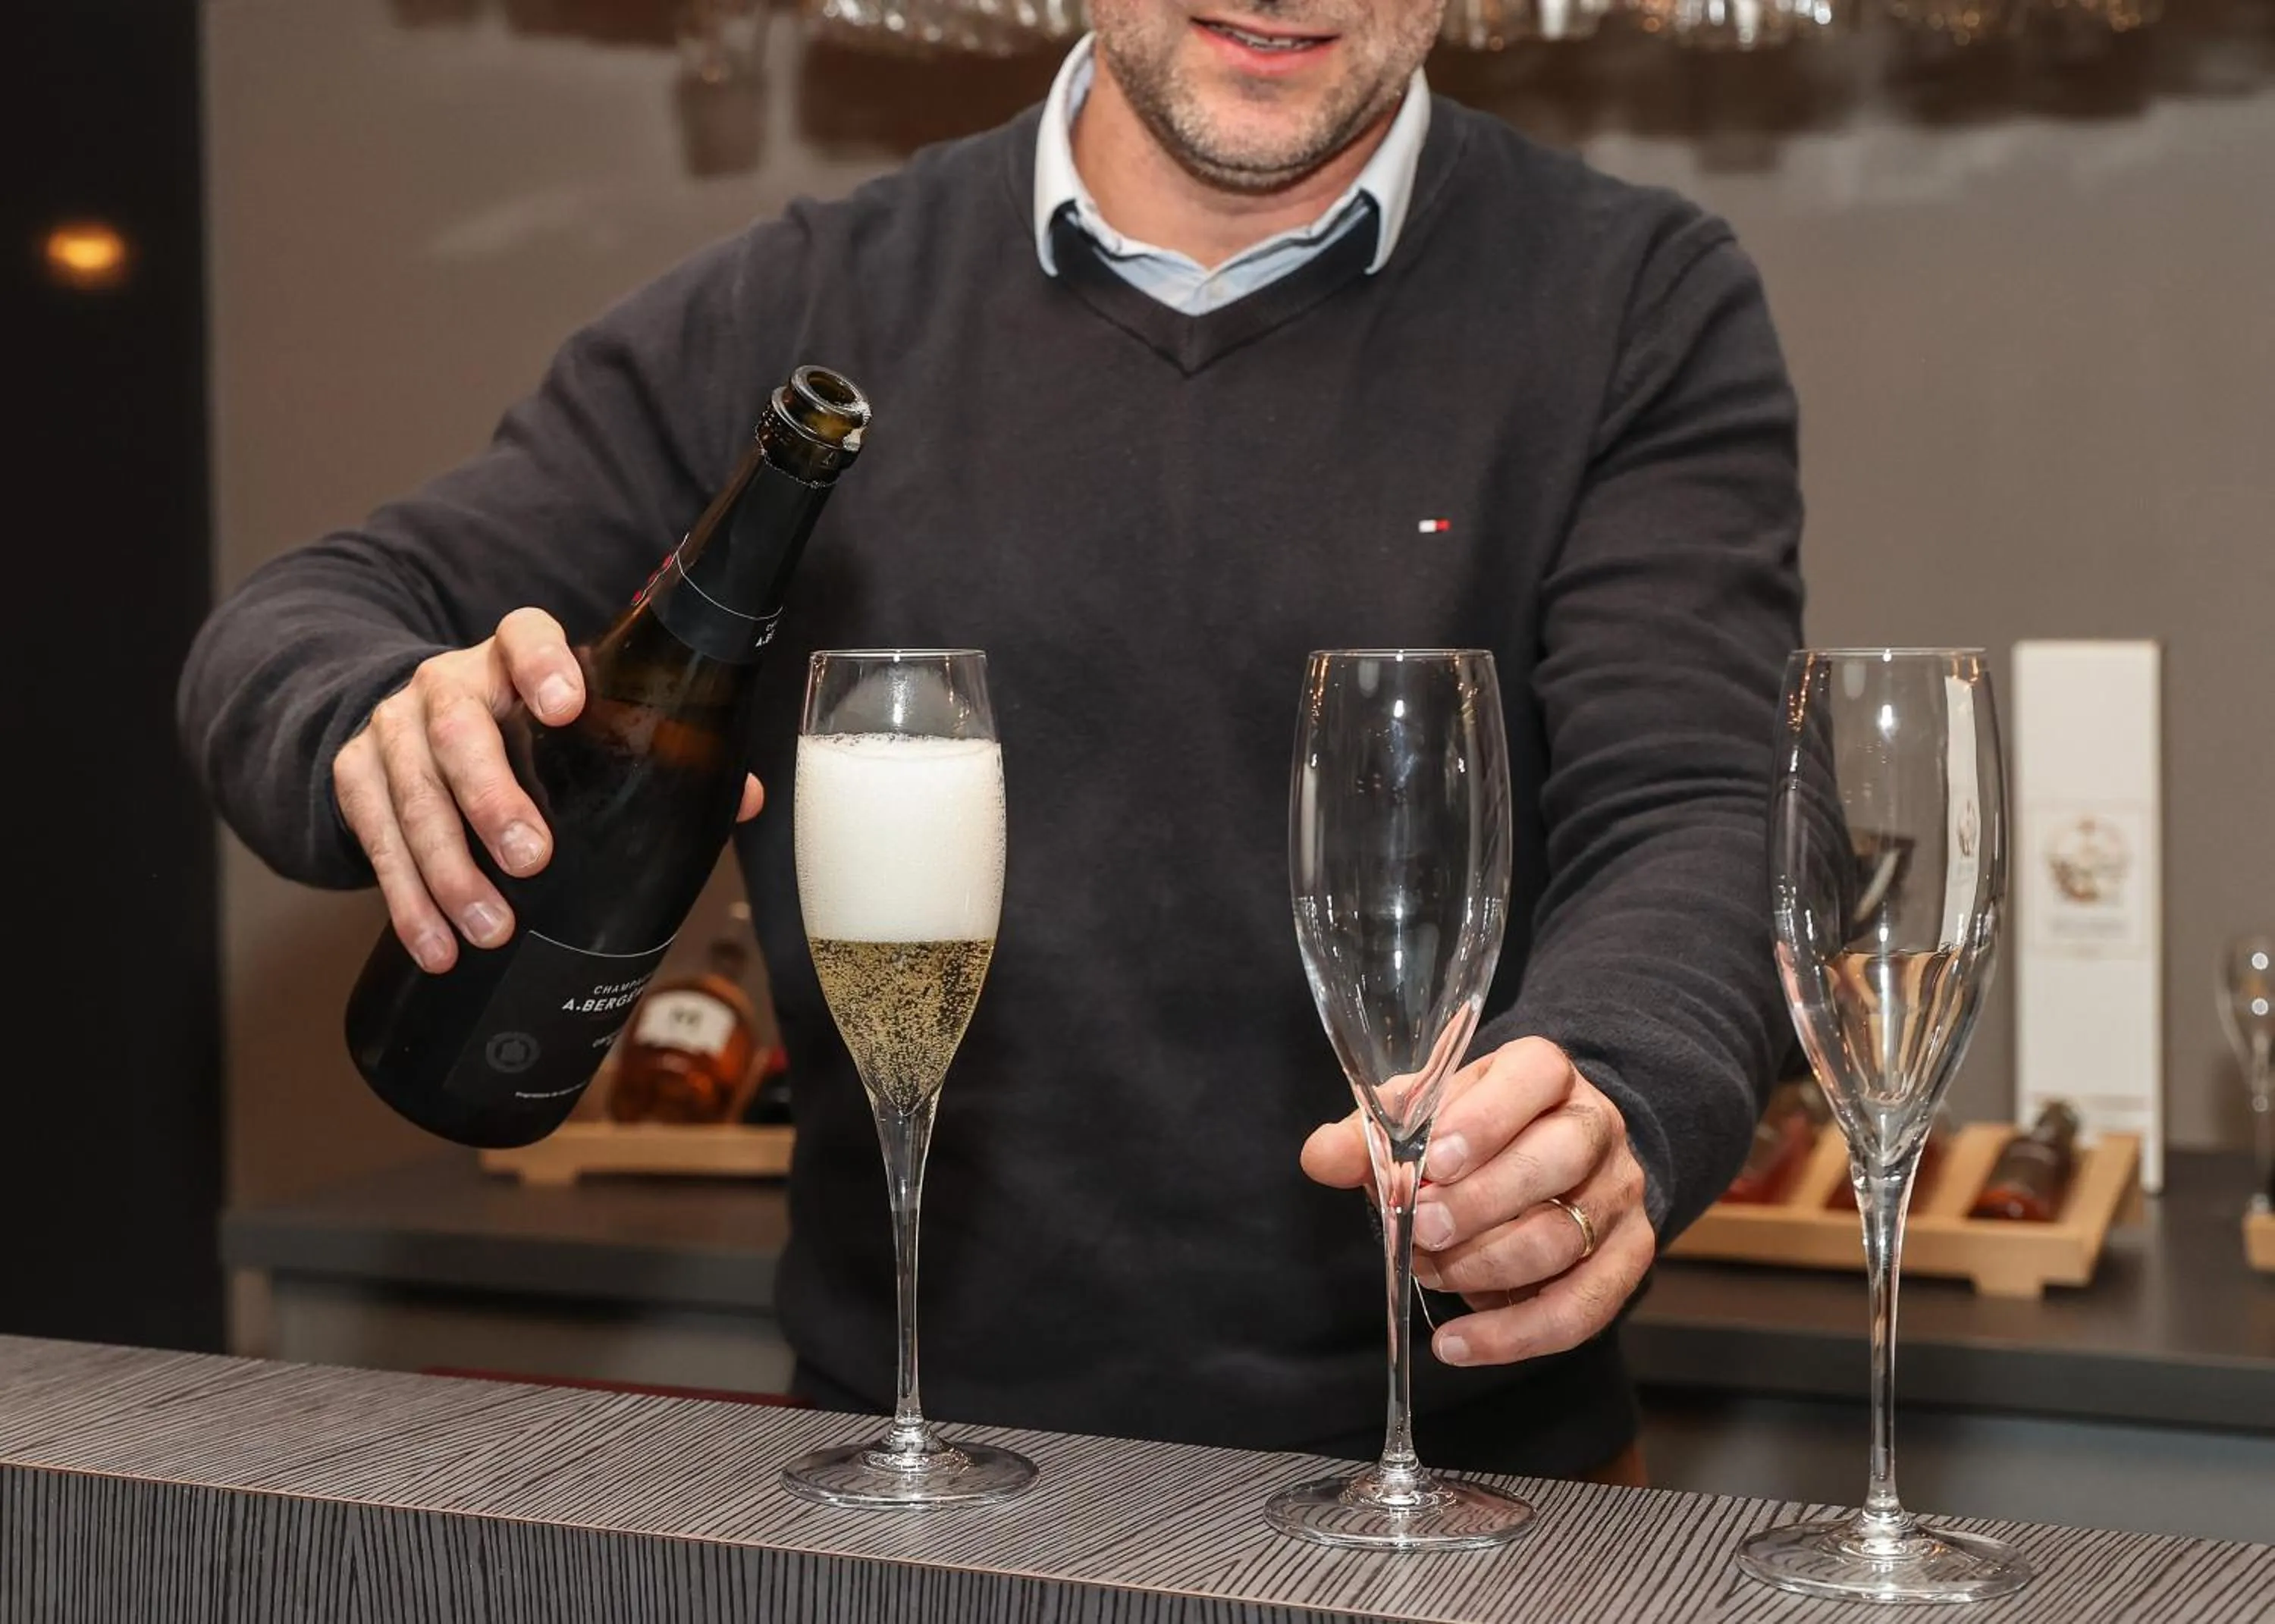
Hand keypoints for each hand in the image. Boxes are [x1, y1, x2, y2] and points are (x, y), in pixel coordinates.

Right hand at [332, 606, 764, 972]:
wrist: (410, 725)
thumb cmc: (522, 732)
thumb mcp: (575, 726)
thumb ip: (658, 754)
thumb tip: (746, 799)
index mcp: (511, 659)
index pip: (524, 635)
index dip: (542, 663)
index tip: (565, 705)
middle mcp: (447, 685)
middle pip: (459, 729)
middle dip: (492, 796)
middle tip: (530, 858)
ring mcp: (393, 730)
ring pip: (412, 794)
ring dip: (448, 869)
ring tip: (491, 927)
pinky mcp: (355, 777)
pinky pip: (374, 840)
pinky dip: (407, 899)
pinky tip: (436, 944)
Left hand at [1300, 1036, 1654, 1367]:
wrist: (1553, 1160)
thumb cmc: (1474, 1133)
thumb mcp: (1423, 1119)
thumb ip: (1370, 1136)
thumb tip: (1321, 1158)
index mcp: (1545, 1073)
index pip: (1535, 1076)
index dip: (1487, 1120)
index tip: (1435, 1163)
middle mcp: (1595, 1126)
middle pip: (1557, 1160)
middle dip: (1481, 1203)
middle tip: (1421, 1229)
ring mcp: (1619, 1194)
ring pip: (1564, 1238)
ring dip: (1484, 1267)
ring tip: (1427, 1272)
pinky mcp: (1628, 1258)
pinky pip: (1582, 1308)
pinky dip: (1514, 1335)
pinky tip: (1456, 1344)